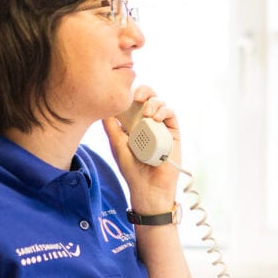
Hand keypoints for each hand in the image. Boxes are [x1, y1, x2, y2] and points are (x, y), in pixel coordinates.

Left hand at [102, 85, 180, 214]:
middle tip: (137, 96)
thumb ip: (110, 126)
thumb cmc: (131, 168)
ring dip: (153, 102)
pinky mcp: (173, 132)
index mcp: (133, 123)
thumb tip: (104, 107)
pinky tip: (156, 118)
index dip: (129, 93)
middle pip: (147, 97)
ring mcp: (161, 126)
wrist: (148, 186)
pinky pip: (171, 114)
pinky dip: (164, 111)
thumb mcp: (116, 144)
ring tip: (147, 113)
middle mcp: (147, 122)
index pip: (132, 101)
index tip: (123, 93)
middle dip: (143, 91)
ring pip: (160, 103)